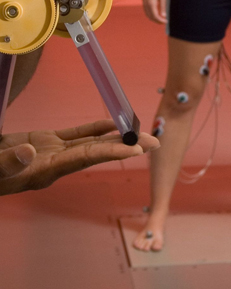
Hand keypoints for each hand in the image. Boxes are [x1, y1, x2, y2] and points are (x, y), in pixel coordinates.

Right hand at [0, 120, 158, 195]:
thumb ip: (10, 161)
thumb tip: (28, 152)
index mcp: (48, 170)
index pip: (88, 157)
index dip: (112, 152)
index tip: (136, 150)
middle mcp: (58, 162)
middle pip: (100, 152)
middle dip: (127, 146)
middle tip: (155, 142)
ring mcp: (53, 152)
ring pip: (92, 142)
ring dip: (116, 136)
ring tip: (141, 132)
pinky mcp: (46, 142)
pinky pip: (76, 135)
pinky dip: (94, 128)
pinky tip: (111, 123)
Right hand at [143, 0, 166, 23]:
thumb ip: (163, 7)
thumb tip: (163, 16)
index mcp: (151, 3)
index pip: (155, 16)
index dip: (160, 20)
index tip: (166, 21)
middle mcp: (146, 4)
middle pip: (150, 17)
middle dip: (157, 21)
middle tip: (164, 21)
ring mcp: (144, 3)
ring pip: (148, 14)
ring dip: (154, 18)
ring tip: (161, 19)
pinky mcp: (144, 1)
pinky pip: (146, 11)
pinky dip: (151, 14)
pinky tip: (156, 14)